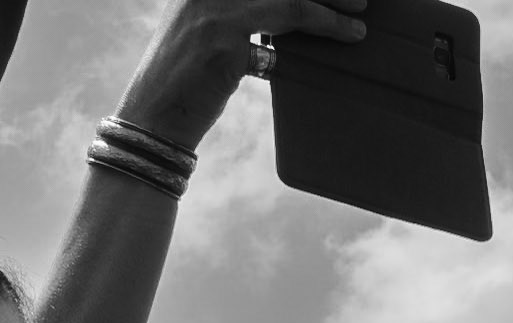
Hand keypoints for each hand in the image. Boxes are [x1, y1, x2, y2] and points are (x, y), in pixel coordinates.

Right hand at [117, 0, 366, 151]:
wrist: (152, 120)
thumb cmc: (184, 81)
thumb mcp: (204, 29)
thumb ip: (239, 12)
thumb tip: (289, 12)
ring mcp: (213, 8)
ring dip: (330, 4)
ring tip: (359, 15)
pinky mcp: (223, 40)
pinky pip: (286, 26)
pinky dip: (322, 27)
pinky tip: (345, 35)